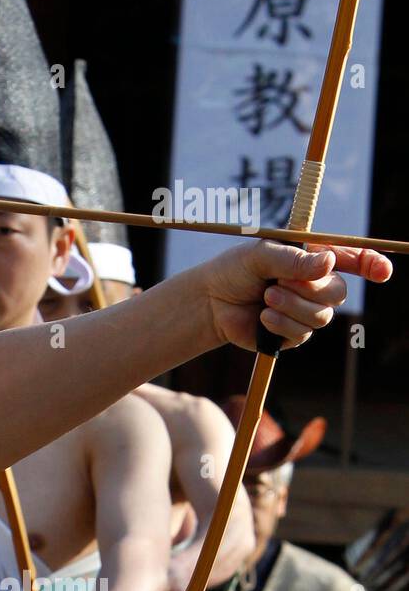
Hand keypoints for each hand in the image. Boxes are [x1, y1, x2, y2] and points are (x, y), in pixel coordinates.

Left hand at [200, 242, 390, 351]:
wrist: (209, 302)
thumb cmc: (233, 271)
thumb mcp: (259, 256)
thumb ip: (293, 259)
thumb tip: (329, 263)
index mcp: (313, 259)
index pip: (353, 260)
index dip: (372, 265)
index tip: (382, 272)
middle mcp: (315, 285)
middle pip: (337, 292)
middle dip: (308, 289)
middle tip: (276, 282)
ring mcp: (305, 311)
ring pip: (321, 316)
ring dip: (292, 306)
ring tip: (266, 297)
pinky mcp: (293, 335)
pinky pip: (303, 333)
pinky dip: (281, 324)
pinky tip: (262, 317)